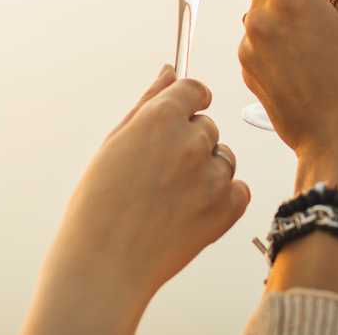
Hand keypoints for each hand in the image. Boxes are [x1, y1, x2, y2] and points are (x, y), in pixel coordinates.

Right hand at [21, 66, 249, 334]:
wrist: (104, 267)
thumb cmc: (99, 206)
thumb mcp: (115, 144)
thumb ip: (149, 102)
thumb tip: (170, 70)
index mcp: (161, 118)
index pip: (195, 89)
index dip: (188, 102)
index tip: (182, 115)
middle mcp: (192, 141)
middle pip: (208, 126)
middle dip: (190, 141)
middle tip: (158, 174)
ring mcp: (213, 176)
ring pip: (224, 157)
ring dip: (206, 170)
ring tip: (170, 198)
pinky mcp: (228, 207)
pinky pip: (238, 188)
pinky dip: (221, 198)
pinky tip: (189, 212)